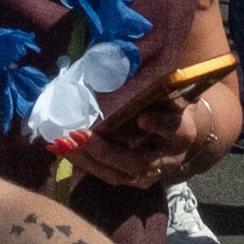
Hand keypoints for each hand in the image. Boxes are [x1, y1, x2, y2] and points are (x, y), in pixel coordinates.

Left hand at [69, 89, 209, 188]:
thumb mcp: (170, 95)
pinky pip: (104, 175)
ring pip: (116, 174)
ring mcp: (147, 175)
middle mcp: (165, 160)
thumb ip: (157, 87)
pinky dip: (82, 162)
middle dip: (106, 152)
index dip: (159, 125)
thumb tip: (135, 65)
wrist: (179, 138)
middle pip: (137, 163)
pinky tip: (62, 149)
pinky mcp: (129, 179)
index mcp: (180, 133)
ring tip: (63, 144)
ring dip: (87, 160)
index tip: (144, 119)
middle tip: (80, 135)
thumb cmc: (170, 107)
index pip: (173, 130)